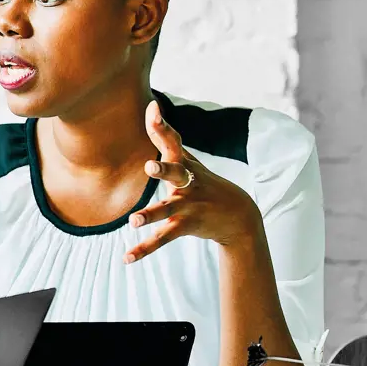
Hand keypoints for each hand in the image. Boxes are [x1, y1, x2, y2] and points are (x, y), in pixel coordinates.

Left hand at [124, 100, 261, 262]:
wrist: (239, 216)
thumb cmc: (205, 182)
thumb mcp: (188, 160)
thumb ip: (166, 137)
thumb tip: (150, 107)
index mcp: (186, 164)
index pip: (173, 141)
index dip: (162, 126)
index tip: (152, 109)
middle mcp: (188, 183)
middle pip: (176, 173)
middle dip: (164, 169)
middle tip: (150, 166)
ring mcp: (188, 205)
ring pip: (167, 210)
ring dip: (151, 215)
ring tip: (133, 221)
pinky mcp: (186, 226)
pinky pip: (162, 238)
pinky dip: (144, 249)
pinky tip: (126, 258)